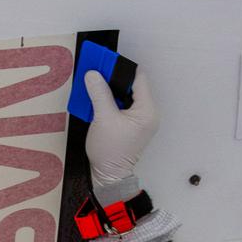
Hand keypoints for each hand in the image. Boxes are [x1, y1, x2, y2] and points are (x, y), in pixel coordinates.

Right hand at [84, 70, 159, 188]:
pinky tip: (100, 102)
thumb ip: (99, 93)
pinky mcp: (133, 125)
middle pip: (132, 86)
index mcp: (147, 111)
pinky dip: (112, 101)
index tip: (105, 65)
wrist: (109, 177)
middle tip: (98, 75)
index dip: (121, 70)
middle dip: (114, 80)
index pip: (138, 78)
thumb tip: (93, 73)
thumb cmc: (110, 152)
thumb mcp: (103, 118)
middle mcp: (148, 114)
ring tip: (97, 88)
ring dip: (111, 91)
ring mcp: (141, 120)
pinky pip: (124, 106)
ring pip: (126, 95)